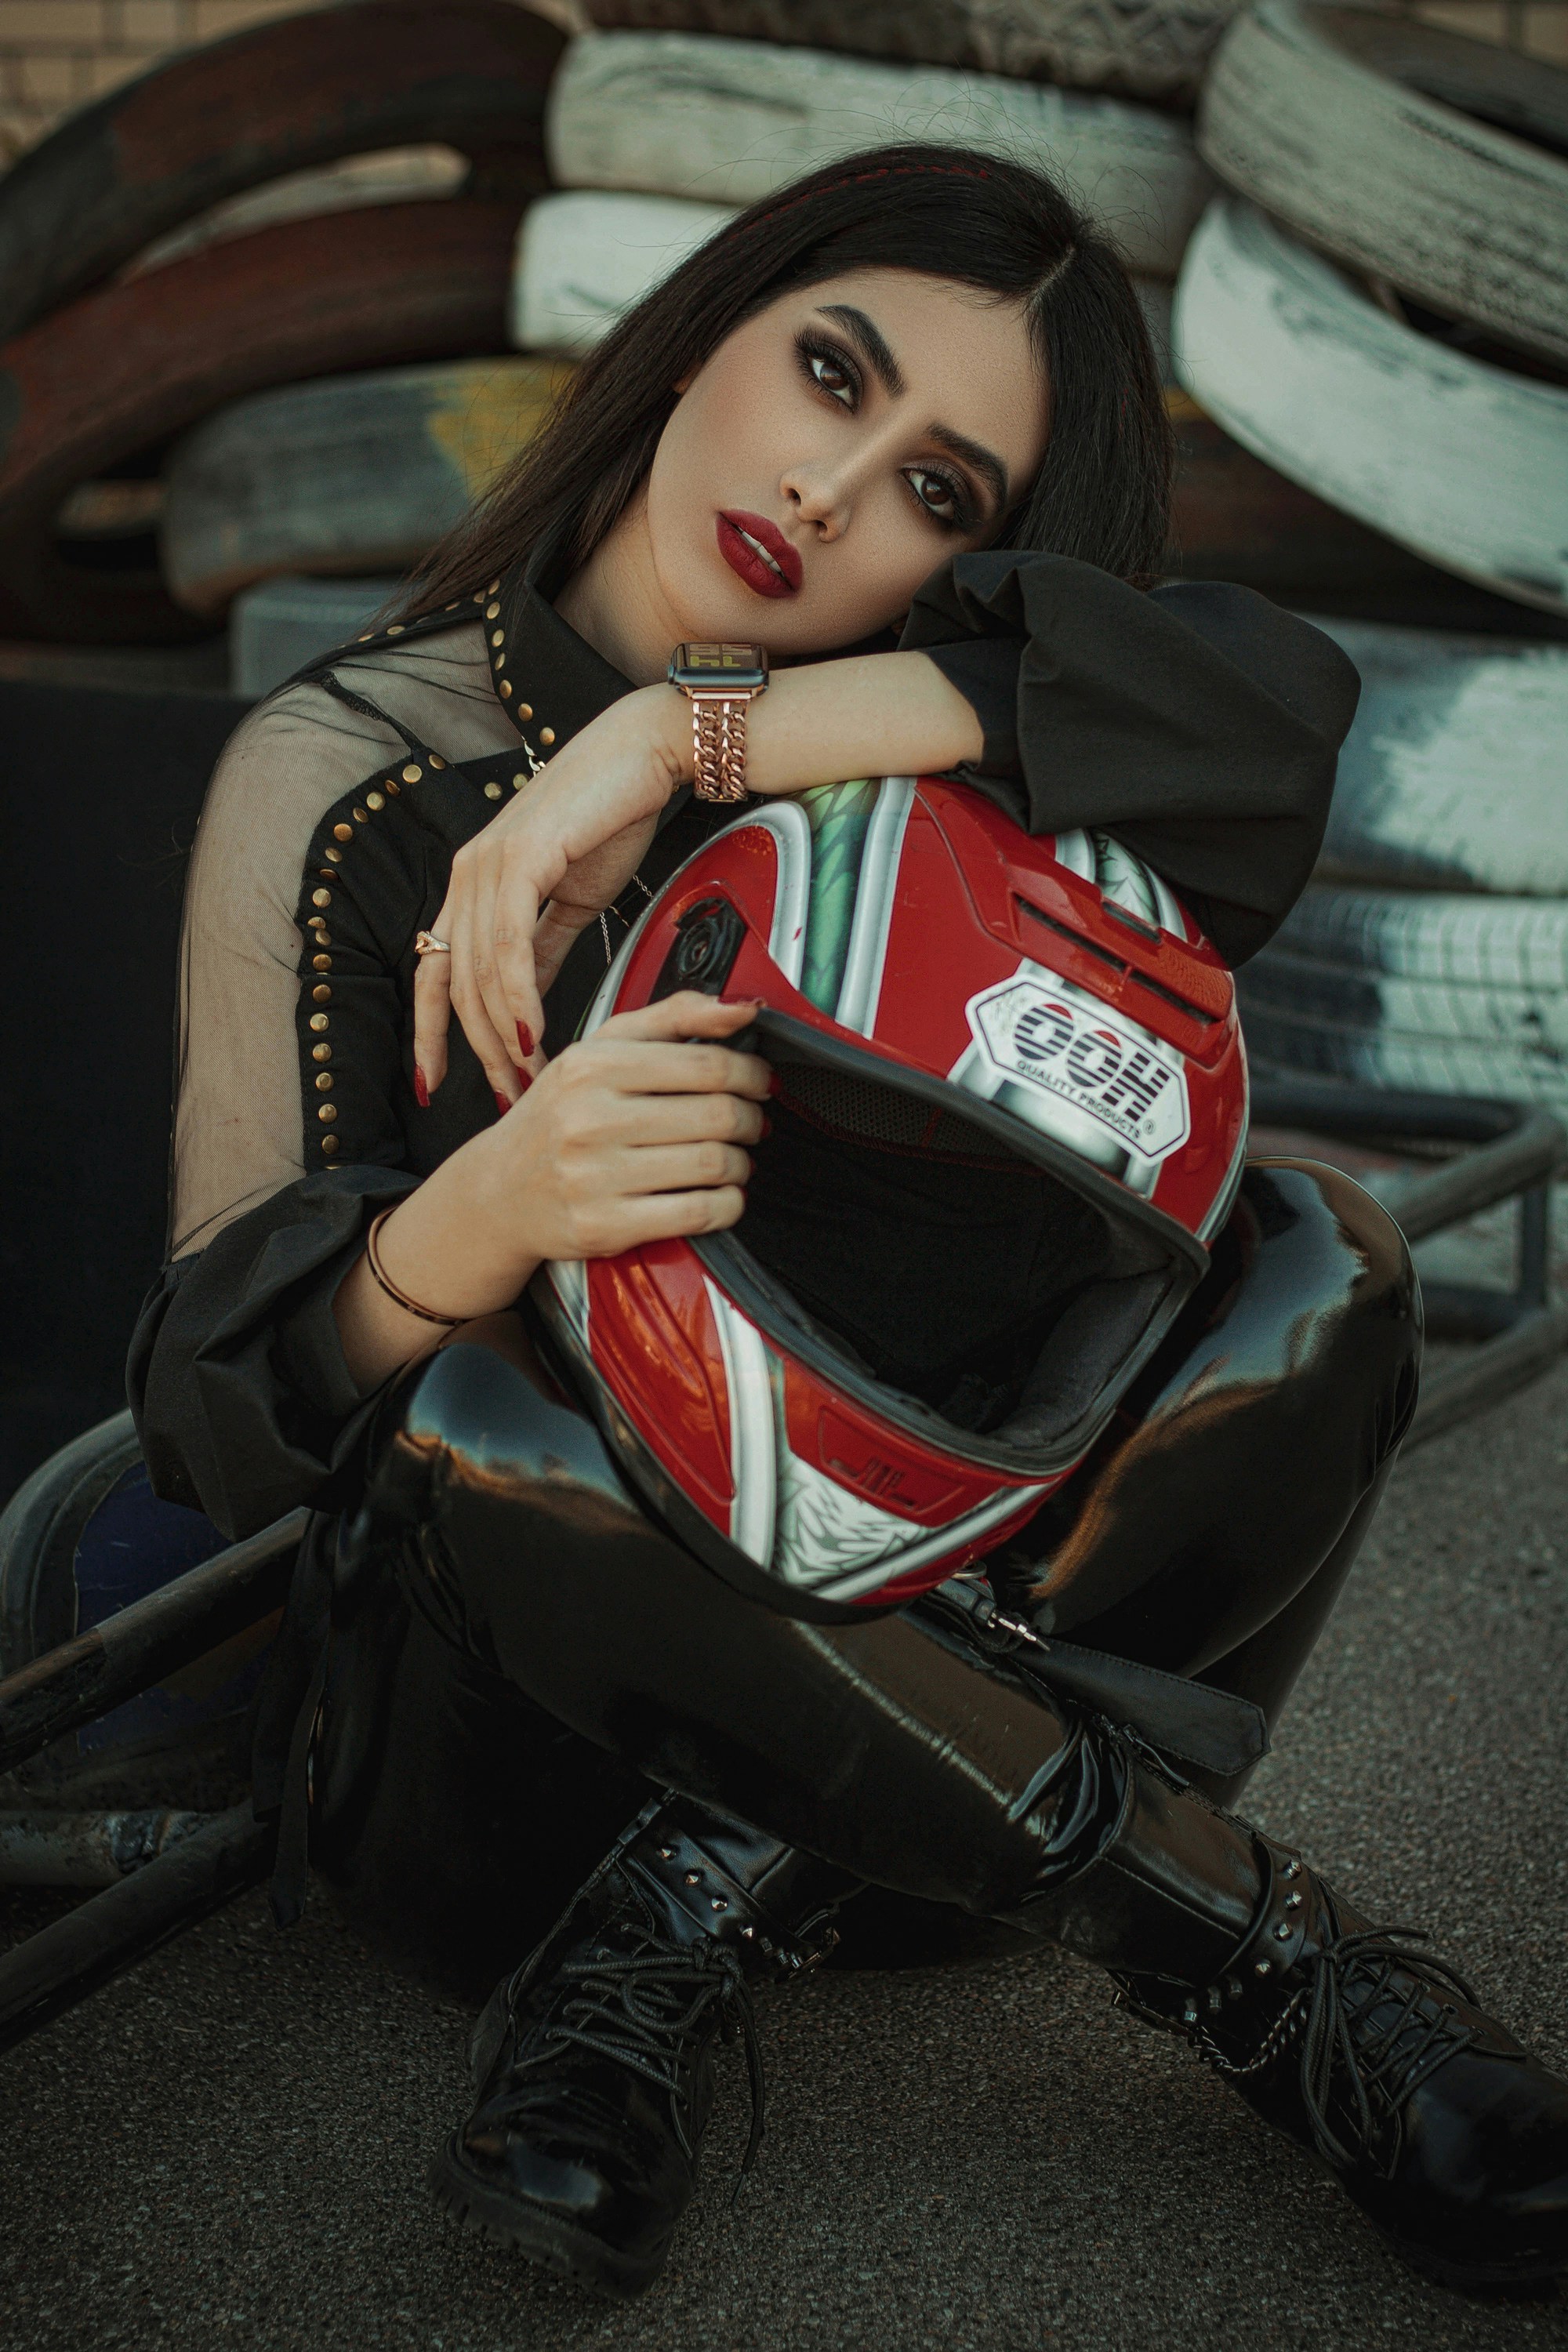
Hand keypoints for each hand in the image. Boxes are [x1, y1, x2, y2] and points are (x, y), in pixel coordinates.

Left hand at [415, 682, 688, 1105]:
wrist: (646, 754)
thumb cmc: (612, 815)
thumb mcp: (571, 900)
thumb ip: (544, 949)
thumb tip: (527, 1002)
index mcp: (473, 883)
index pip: (436, 972)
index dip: (433, 1033)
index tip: (440, 1082)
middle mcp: (468, 873)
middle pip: (456, 984)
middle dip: (479, 1051)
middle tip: (508, 1095)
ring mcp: (487, 863)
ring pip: (481, 971)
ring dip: (503, 1035)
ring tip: (527, 1076)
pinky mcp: (519, 856)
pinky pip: (510, 943)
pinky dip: (518, 996)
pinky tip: (532, 1031)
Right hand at [460, 992, 769, 1268]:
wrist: (498, 1193)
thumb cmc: (558, 1117)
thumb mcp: (599, 1051)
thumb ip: (671, 1017)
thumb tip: (741, 1008)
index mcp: (593, 1067)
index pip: (705, 1063)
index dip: (751, 1073)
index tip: (759, 1081)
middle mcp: (589, 1119)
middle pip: (717, 1114)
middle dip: (750, 1119)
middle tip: (751, 1123)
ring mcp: (595, 1176)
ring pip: (714, 1164)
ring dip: (742, 1164)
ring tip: (735, 1160)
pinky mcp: (605, 1226)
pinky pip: (698, 1213)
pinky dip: (728, 1204)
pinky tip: (721, 1195)